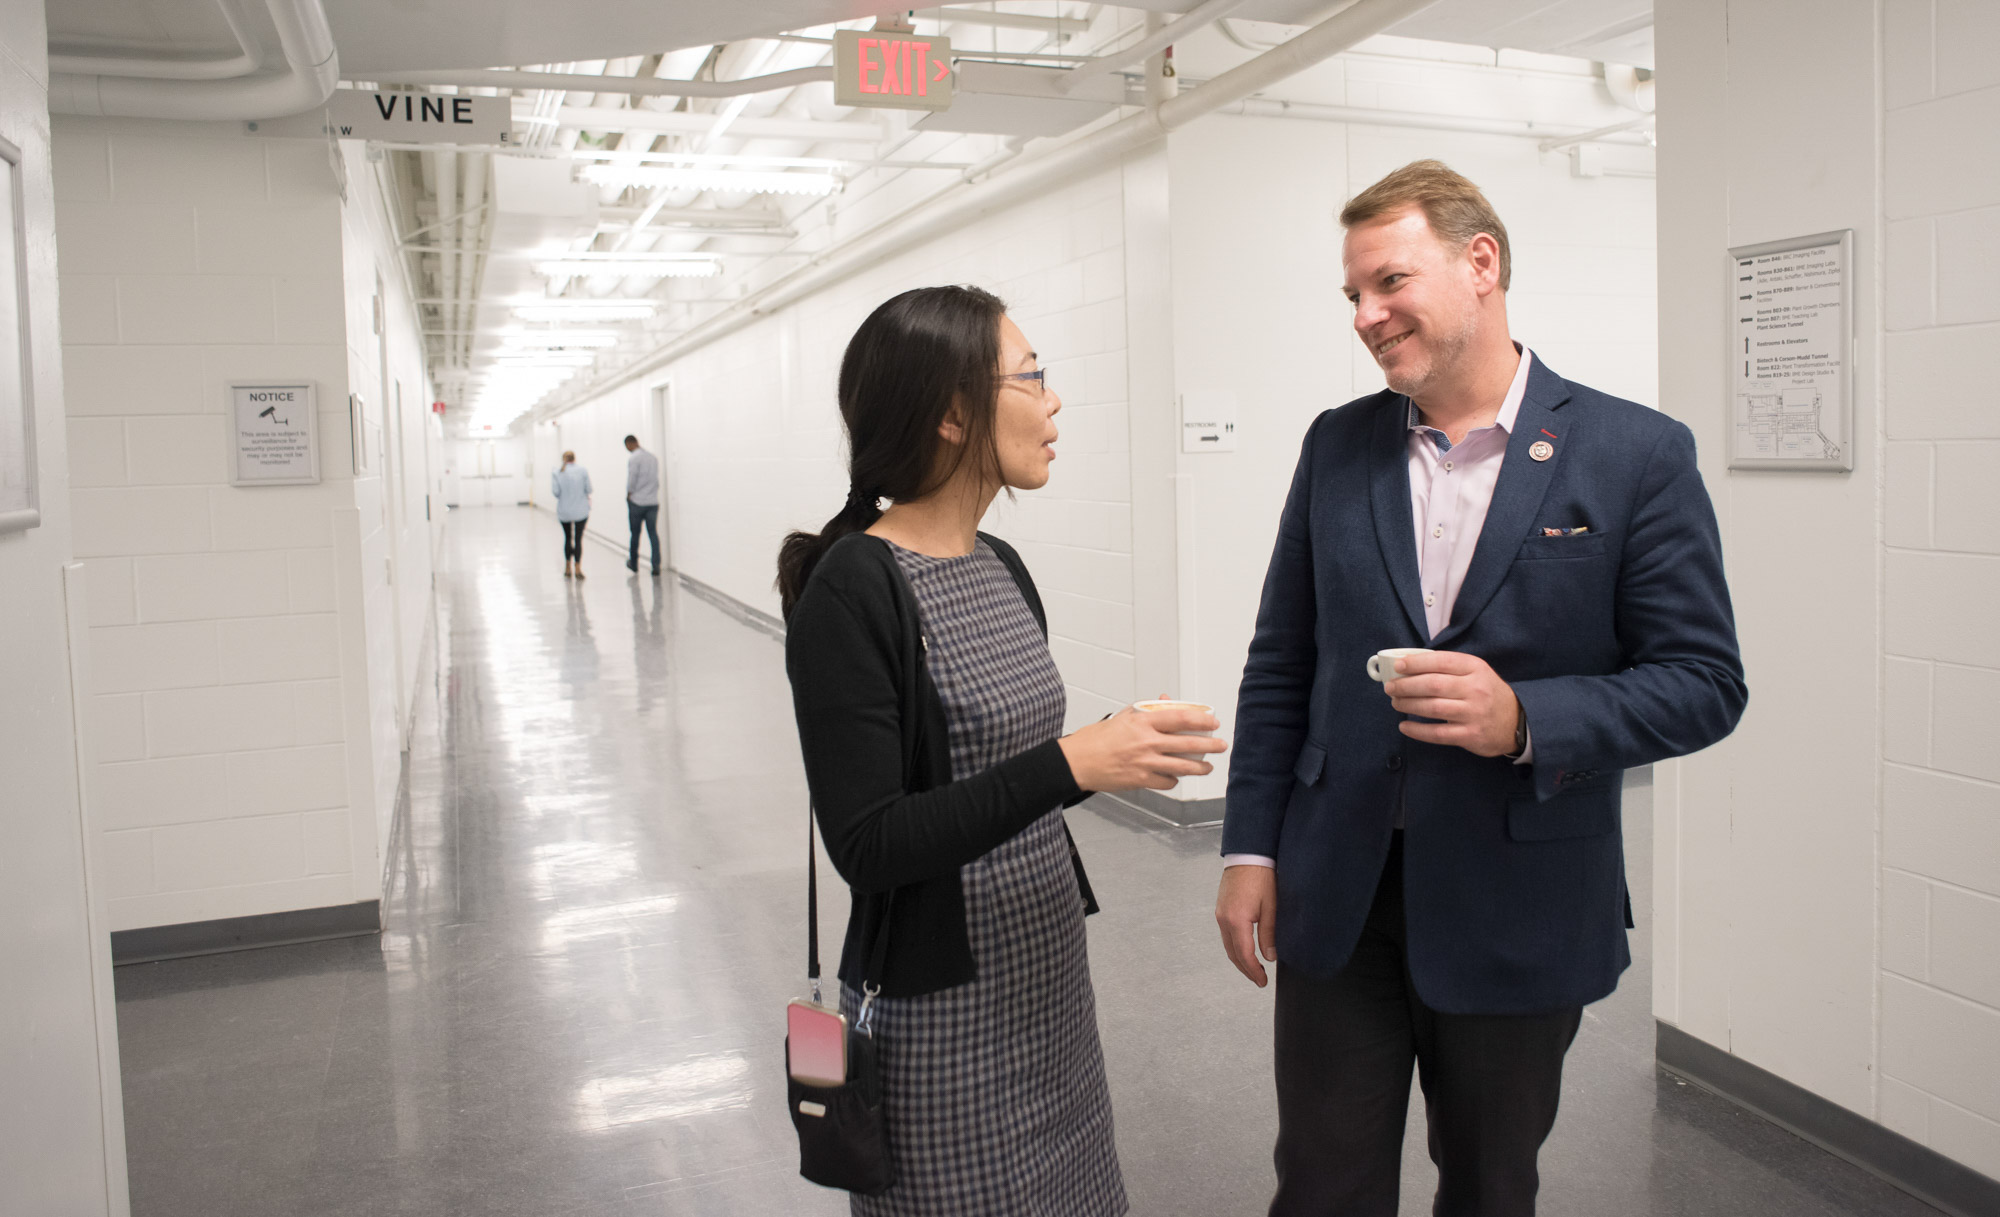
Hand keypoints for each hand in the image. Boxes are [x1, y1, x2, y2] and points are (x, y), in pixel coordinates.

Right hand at [1057, 705, 1225, 791]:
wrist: (1076, 762)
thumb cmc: (1095, 739)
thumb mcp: (1122, 716)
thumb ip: (1145, 709)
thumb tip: (1165, 701)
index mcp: (1143, 722)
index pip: (1181, 718)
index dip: (1202, 720)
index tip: (1212, 722)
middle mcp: (1147, 742)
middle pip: (1189, 744)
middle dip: (1210, 745)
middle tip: (1220, 745)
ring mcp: (1145, 763)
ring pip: (1183, 767)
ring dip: (1200, 768)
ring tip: (1207, 767)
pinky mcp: (1141, 780)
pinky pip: (1167, 781)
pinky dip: (1174, 779)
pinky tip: (1176, 776)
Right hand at [1216, 865, 1276, 986]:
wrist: (1247, 854)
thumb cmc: (1262, 876)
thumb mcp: (1271, 906)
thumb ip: (1269, 933)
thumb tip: (1270, 956)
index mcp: (1237, 920)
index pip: (1244, 954)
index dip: (1253, 971)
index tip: (1263, 982)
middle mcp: (1224, 919)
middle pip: (1232, 953)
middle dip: (1245, 970)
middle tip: (1259, 980)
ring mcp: (1220, 914)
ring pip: (1227, 945)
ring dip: (1240, 959)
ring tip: (1254, 968)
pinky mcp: (1221, 909)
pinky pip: (1226, 934)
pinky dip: (1235, 946)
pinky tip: (1245, 949)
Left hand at [1382, 650, 1520, 756]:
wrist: (1516, 722)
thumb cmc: (1487, 693)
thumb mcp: (1476, 673)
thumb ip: (1449, 668)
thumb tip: (1410, 665)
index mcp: (1475, 668)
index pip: (1441, 661)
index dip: (1416, 663)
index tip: (1398, 666)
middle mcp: (1475, 689)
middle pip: (1433, 685)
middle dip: (1406, 685)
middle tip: (1391, 687)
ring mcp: (1473, 713)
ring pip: (1433, 708)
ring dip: (1408, 705)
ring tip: (1395, 703)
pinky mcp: (1470, 735)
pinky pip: (1437, 734)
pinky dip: (1417, 730)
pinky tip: (1404, 726)